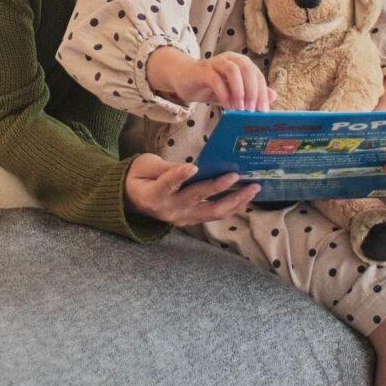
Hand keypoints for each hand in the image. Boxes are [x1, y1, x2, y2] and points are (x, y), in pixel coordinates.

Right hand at [125, 154, 261, 228]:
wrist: (133, 201)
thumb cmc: (138, 177)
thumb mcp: (145, 165)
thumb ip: (166, 168)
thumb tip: (192, 167)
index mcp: (152, 196)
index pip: (166, 184)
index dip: (179, 176)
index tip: (193, 167)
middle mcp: (169, 211)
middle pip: (197, 199)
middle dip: (219, 187)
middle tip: (237, 175)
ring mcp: (182, 219)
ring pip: (212, 212)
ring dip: (235, 200)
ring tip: (253, 188)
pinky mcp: (191, 220)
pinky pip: (214, 215)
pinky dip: (231, 205)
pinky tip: (246, 196)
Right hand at [148, 48, 273, 112]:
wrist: (185, 80)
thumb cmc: (212, 86)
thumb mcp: (234, 92)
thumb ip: (252, 93)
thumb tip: (273, 95)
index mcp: (240, 62)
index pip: (257, 74)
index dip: (262, 92)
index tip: (263, 110)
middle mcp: (230, 58)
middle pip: (247, 69)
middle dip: (252, 91)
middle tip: (251, 110)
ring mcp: (215, 62)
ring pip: (233, 70)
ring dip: (239, 91)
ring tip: (239, 108)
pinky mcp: (202, 70)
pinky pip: (215, 79)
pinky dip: (223, 93)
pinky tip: (226, 106)